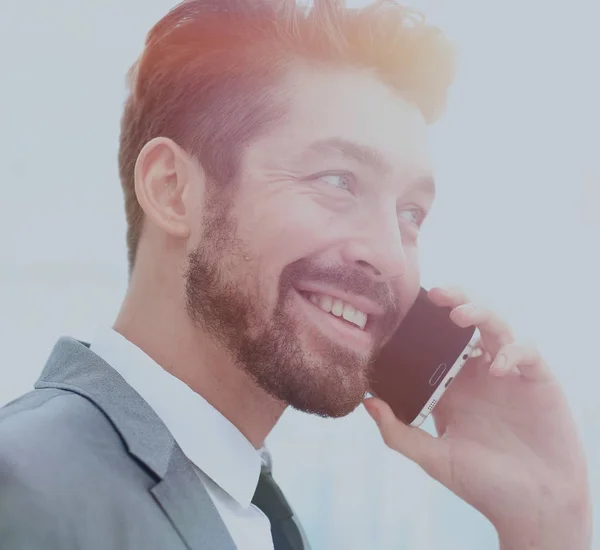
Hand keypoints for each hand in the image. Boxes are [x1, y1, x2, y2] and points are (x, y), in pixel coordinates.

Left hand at [363, 286, 591, 549]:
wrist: (535, 506)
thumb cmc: (483, 484)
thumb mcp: (433, 458)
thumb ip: (398, 432)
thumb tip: (366, 401)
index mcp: (451, 385)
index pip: (434, 342)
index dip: (422, 323)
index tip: (403, 308)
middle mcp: (477, 373)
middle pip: (466, 322)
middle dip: (453, 300)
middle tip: (434, 294)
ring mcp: (507, 373)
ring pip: (495, 326)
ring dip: (480, 313)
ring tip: (459, 314)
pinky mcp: (536, 379)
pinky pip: (525, 352)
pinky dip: (512, 352)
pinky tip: (497, 369)